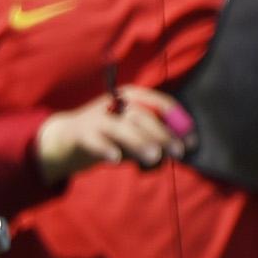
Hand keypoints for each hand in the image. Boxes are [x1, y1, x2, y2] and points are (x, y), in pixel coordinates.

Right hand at [36, 85, 191, 183]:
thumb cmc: (109, 136)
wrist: (67, 139)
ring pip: (121, 128)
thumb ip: (155, 137)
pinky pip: (96, 141)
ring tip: (153, 157)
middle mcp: (114, 103)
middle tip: (177, 152)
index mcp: (131, 97)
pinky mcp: (81, 133)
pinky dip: (106, 149)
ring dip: (140, 142)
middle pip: (142, 115)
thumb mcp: (134, 133)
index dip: (178, 122)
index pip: (160, 103)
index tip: (191, 141)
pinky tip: (115, 160)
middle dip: (162, 134)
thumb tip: (184, 146)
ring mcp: (96, 118)